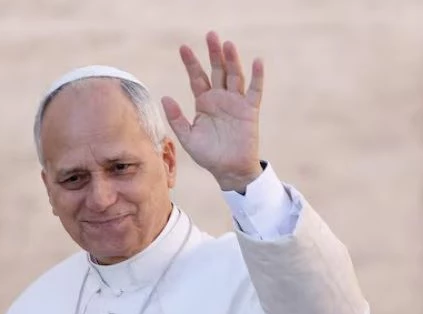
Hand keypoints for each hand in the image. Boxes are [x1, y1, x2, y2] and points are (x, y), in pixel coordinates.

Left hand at [162, 31, 263, 192]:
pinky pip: (255, 91)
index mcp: (204, 103)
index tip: (183, 47)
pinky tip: (257, 62)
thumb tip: (165, 97)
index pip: (197, 77)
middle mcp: (220, 98)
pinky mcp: (250, 111)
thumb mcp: (188, 137)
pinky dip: (257, 77)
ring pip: (234, 76)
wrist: (229, 170)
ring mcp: (236, 103)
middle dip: (213, 53)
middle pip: (217, 70)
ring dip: (232, 60)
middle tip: (210, 34)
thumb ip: (177, 118)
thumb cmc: (209, 155)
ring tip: (227, 44)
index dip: (191, 63)